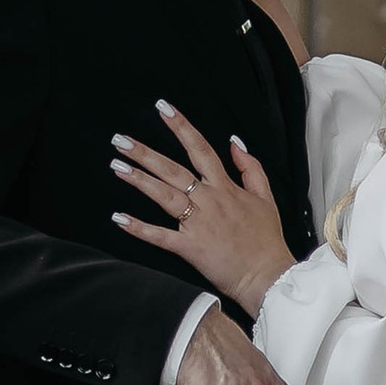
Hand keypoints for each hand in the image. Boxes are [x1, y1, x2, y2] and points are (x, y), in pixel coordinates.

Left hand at [111, 101, 296, 311]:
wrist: (268, 276)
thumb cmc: (267, 241)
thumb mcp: (266, 197)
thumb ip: (251, 167)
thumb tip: (235, 143)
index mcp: (226, 188)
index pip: (200, 148)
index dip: (181, 127)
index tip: (163, 109)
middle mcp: (209, 201)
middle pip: (173, 169)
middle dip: (145, 153)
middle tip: (121, 140)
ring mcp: (198, 223)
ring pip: (164, 195)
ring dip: (139, 180)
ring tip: (117, 166)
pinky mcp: (190, 247)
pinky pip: (160, 236)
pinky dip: (139, 228)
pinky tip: (119, 218)